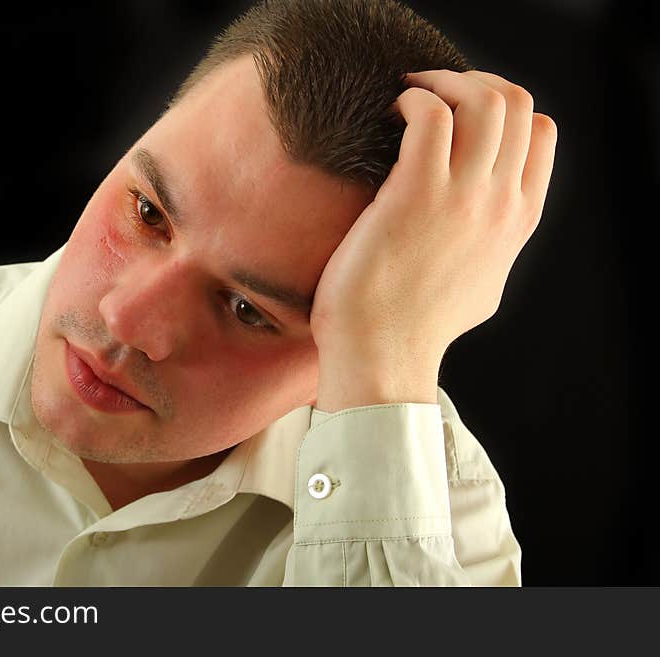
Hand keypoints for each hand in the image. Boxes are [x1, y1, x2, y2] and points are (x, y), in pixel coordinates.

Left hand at [311, 69, 557, 410]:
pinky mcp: (416, 194)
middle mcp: (500, 202)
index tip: (461, 113)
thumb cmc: (418, 325)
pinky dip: (412, 100)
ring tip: (409, 96)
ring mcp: (463, 197)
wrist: (382, 354)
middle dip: (473, 82)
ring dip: (443, 82)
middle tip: (432, 92)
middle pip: (516, 103)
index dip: (503, 109)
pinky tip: (391, 114)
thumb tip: (488, 225)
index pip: (541, 132)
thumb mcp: (484, 283)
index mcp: (519, 219)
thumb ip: (495, 245)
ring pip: (483, 98)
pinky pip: (429, 115)